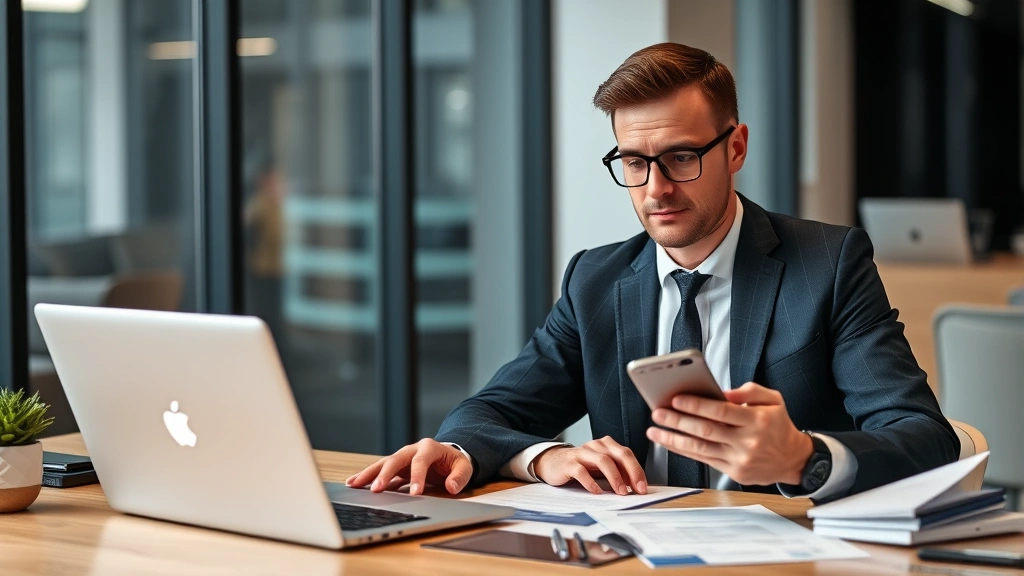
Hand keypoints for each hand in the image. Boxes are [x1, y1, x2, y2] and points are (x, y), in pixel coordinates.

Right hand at [345, 439, 472, 495]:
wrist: (448, 456)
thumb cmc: (454, 462)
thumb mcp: (464, 467)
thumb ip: (460, 476)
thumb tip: (451, 487)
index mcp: (429, 447)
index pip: (420, 461)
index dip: (417, 476)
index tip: (415, 493)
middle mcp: (412, 449)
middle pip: (395, 460)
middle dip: (385, 474)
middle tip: (376, 490)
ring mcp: (402, 457)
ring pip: (383, 464)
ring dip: (369, 474)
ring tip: (354, 484)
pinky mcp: (396, 466)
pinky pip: (380, 471)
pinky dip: (367, 477)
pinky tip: (353, 483)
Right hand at [533, 436, 647, 494]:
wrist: (553, 462)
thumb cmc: (581, 466)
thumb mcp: (602, 467)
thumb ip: (618, 472)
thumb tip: (636, 487)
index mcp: (607, 445)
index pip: (627, 455)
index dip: (637, 471)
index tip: (643, 488)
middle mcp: (596, 446)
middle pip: (619, 455)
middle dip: (631, 472)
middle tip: (637, 489)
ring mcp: (582, 453)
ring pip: (603, 461)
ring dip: (614, 477)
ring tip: (620, 492)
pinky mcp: (569, 463)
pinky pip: (581, 471)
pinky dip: (591, 482)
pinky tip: (596, 491)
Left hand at [646, 382, 813, 485]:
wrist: (794, 460)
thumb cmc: (779, 425)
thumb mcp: (773, 400)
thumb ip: (748, 391)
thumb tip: (721, 392)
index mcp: (758, 420)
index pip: (721, 412)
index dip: (697, 406)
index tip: (677, 399)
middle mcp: (748, 442)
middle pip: (706, 431)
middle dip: (678, 421)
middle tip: (658, 413)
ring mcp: (740, 460)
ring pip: (701, 449)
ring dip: (674, 439)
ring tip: (655, 430)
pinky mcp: (734, 473)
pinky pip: (704, 460)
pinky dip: (684, 451)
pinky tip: (670, 442)